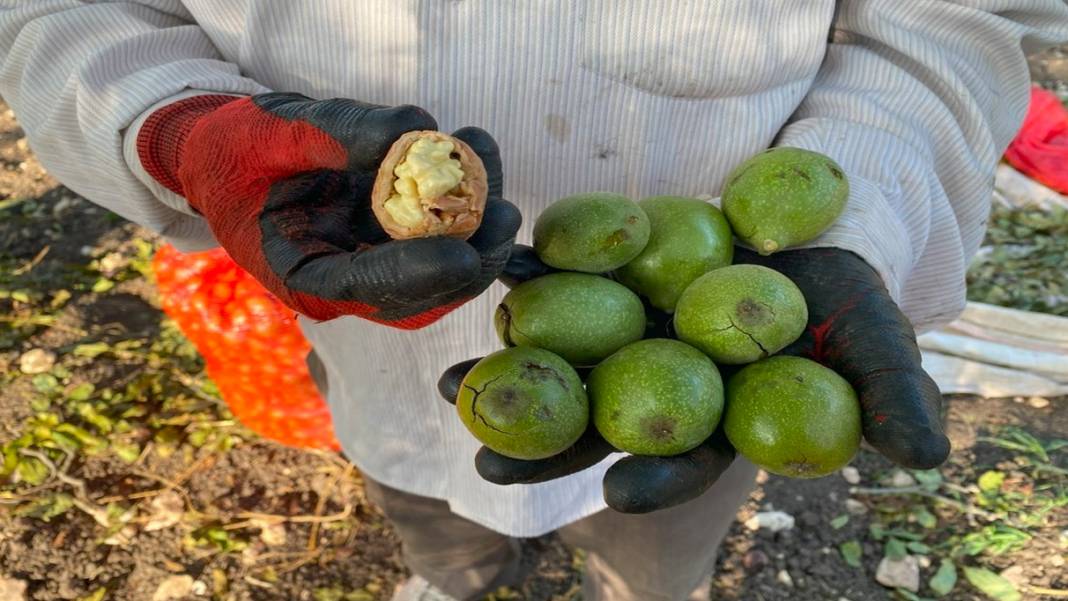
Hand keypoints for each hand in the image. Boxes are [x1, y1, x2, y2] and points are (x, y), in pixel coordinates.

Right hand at [137, 92, 519, 327]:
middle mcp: (343, 280)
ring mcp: (370, 261)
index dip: (419, 274)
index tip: (463, 253)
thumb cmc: (236, 151)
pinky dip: (462, 199)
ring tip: (490, 164)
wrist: (227, 156)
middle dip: (469, 261)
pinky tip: (476, 153)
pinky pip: (435, 232)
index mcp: (301, 275)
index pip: (368, 288)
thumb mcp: (270, 132)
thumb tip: (410, 130)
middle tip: (504, 216)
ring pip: (438, 266)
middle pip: (420, 294)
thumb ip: (336, 132)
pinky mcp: (389, 238)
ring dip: (475, 224)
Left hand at [440, 245, 949, 512]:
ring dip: (512, 370)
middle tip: (485, 470)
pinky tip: (496, 274)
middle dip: (545, 445)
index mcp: (718, 416)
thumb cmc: (845, 295)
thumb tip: (926, 456)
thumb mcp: (879, 341)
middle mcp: (664, 382)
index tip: (614, 492)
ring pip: (567, 358)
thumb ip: (892, 396)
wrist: (810, 224)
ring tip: (450, 386)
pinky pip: (568, 277)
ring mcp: (632, 330)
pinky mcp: (614, 276)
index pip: (686, 460)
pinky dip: (534, 275)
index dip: (655, 476)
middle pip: (602, 422)